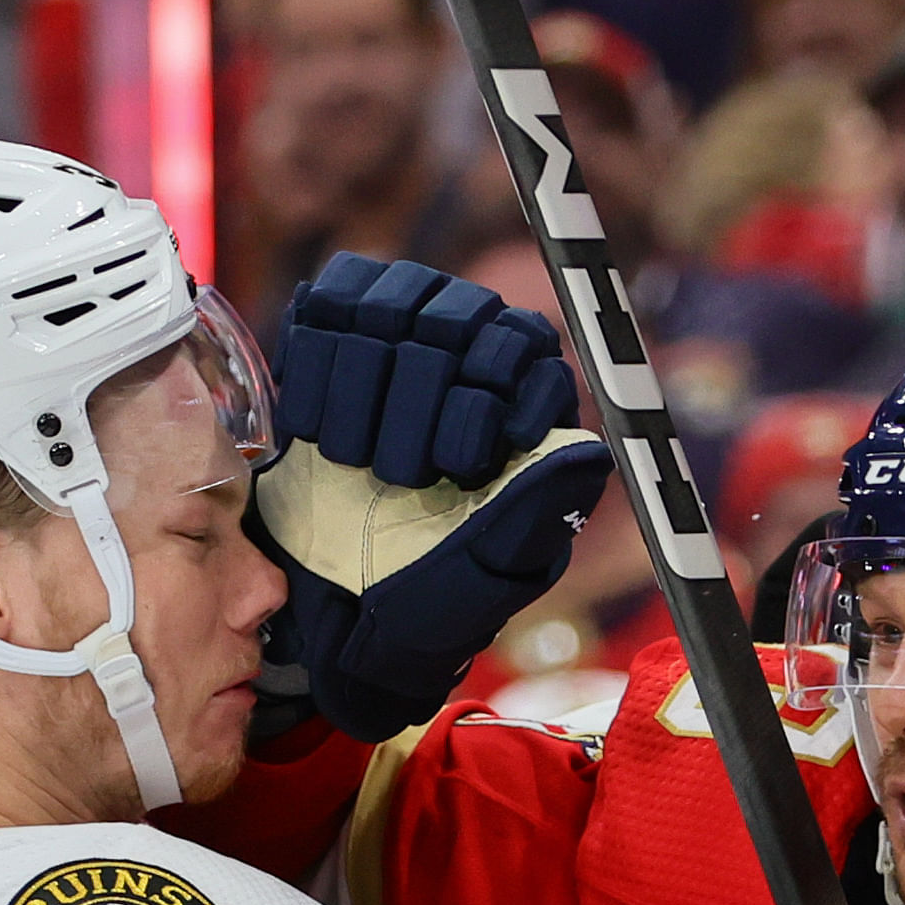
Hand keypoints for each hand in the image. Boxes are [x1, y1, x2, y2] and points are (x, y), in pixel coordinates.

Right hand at [252, 256, 613, 741]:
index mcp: (530, 411)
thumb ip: (540, 512)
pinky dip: (315, 357)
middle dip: (421, 395)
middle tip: (398, 476)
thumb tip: (590, 449)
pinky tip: (313, 427)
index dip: (487, 396)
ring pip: (399, 296)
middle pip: (463, 312)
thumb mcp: (489, 576)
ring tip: (355, 460)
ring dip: (365, 380)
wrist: (332, 607)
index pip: (528, 343)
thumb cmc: (426, 600)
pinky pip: (334, 300)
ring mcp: (407, 342)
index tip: (455, 467)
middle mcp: (475, 363)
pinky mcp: (339, 340)